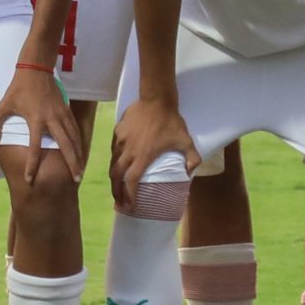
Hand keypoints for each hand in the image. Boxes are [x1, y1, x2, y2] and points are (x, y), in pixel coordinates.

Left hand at [0, 63, 84, 183]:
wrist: (36, 68)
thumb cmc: (18, 88)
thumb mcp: (4, 105)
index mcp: (36, 120)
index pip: (34, 147)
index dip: (32, 165)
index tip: (30, 179)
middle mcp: (52, 119)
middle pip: (65, 145)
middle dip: (72, 163)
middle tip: (76, 179)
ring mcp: (62, 114)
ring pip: (74, 138)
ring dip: (78, 155)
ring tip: (80, 170)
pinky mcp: (67, 110)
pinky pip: (75, 129)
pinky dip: (79, 142)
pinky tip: (81, 151)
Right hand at [108, 96, 198, 212]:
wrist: (156, 99)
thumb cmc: (171, 121)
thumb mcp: (186, 140)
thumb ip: (192, 158)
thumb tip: (189, 174)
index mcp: (143, 156)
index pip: (132, 181)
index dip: (129, 195)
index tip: (129, 206)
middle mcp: (128, 151)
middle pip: (116, 176)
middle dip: (116, 192)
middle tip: (119, 202)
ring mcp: (120, 141)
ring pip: (112, 163)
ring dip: (113, 177)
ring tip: (116, 186)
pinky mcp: (117, 131)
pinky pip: (113, 150)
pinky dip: (114, 160)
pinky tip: (118, 164)